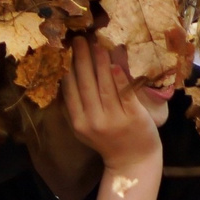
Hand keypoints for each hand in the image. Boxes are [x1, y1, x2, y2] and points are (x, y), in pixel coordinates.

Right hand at [62, 39, 164, 169]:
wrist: (133, 161)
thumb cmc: (109, 141)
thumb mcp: (87, 127)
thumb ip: (78, 106)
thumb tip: (67, 76)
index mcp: (79, 122)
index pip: (70, 90)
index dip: (67, 68)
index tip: (66, 50)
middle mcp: (93, 120)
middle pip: (85, 84)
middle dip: (81, 59)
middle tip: (79, 39)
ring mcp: (114, 119)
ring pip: (104, 86)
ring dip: (100, 62)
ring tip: (97, 44)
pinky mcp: (134, 117)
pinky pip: (125, 94)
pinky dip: (120, 78)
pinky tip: (116, 63)